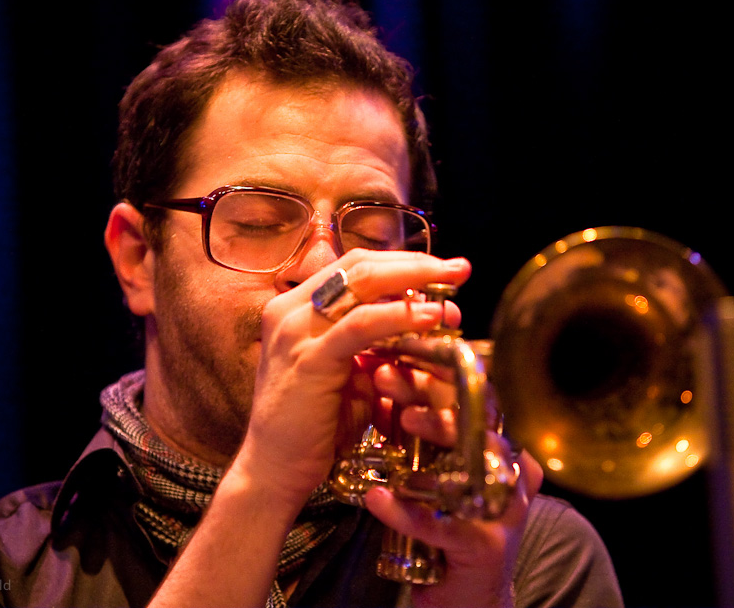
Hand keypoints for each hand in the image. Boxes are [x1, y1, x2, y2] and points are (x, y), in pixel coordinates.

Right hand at [233, 249, 472, 509]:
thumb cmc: (314, 427)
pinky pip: (362, 325)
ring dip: (414, 280)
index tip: (443, 269)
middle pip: (360, 265)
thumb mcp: (348, 373)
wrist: (274, 471)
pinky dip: (400, 316)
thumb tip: (426, 318)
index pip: (353, 266)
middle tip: (459, 268)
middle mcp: (289, 310)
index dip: (401, 262)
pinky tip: (430, 316)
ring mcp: (295, 331)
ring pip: (362, 283)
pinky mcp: (309, 358)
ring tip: (454, 287)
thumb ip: (375, 343)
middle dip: (415, 262)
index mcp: (295, 307)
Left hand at [362, 360, 542, 606]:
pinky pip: (445, 525)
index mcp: (501, 443)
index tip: (398, 347)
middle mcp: (512, 470)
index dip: (438, 368)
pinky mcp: (487, 548)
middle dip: (431, 391)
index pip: (475, 394)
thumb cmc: (446, 516)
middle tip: (388, 375)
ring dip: (437, 434)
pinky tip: (378, 498)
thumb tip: (384, 368)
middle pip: (478, 418)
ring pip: (475, 461)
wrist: (465, 591)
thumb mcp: (436, 462)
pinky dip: (409, 511)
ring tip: (399, 419)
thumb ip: (421, 423)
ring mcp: (504, 509)